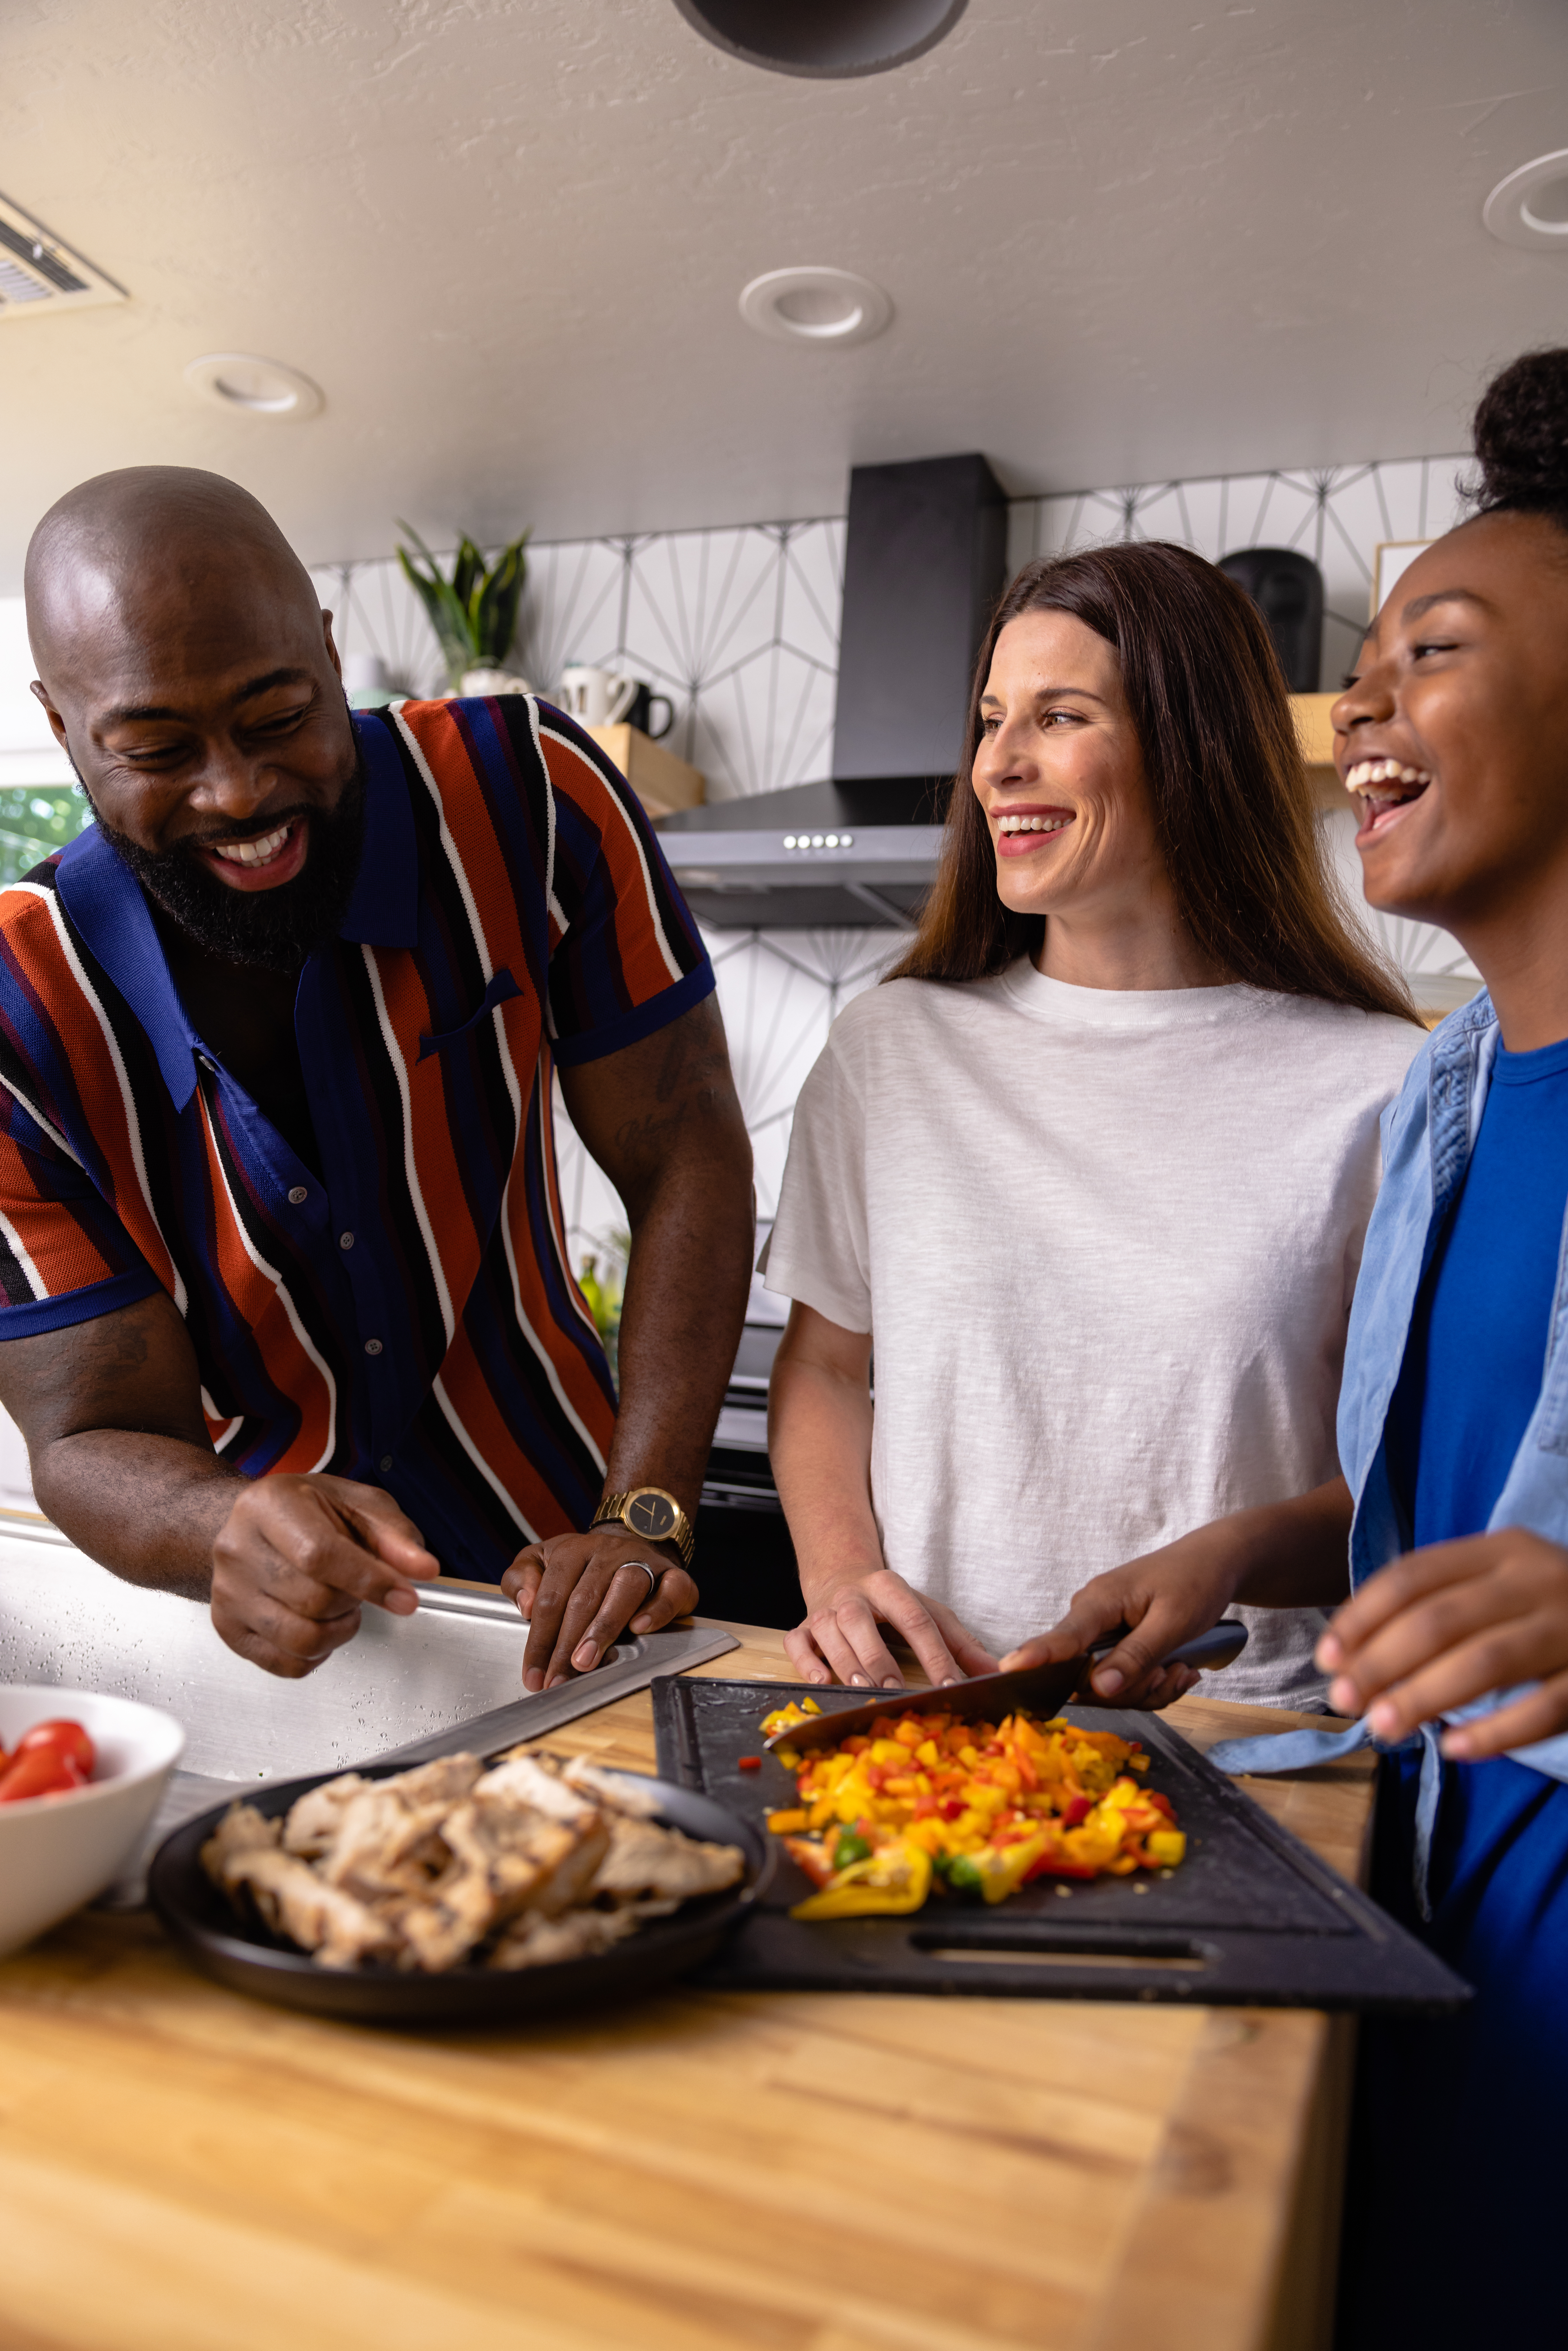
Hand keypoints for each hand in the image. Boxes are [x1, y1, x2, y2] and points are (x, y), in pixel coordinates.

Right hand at [210, 1475, 438, 1678]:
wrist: (256, 1524)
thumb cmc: (309, 1511)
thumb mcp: (359, 1505)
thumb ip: (395, 1536)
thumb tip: (424, 1569)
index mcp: (268, 1506)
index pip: (320, 1555)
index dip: (370, 1581)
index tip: (406, 1597)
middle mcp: (238, 1548)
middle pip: (314, 1600)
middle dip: (354, 1601)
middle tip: (357, 1585)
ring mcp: (228, 1592)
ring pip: (300, 1638)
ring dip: (339, 1630)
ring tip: (341, 1605)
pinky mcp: (227, 1627)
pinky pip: (284, 1664)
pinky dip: (316, 1655)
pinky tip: (321, 1626)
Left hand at [502, 1529, 697, 1689]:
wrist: (630, 1542)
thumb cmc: (580, 1565)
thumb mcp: (538, 1562)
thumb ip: (520, 1580)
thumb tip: (526, 1605)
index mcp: (572, 1550)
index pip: (550, 1597)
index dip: (540, 1640)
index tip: (534, 1674)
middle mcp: (608, 1552)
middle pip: (584, 1598)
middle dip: (567, 1643)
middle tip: (558, 1677)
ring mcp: (643, 1561)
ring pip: (625, 1589)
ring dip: (604, 1628)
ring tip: (586, 1661)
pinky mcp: (673, 1575)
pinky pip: (671, 1589)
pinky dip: (657, 1609)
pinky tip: (640, 1628)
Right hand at [784, 1566, 998, 1688]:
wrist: (841, 1577)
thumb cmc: (893, 1605)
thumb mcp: (930, 1614)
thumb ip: (961, 1643)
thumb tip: (995, 1671)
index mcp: (890, 1587)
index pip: (915, 1619)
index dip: (934, 1653)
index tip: (950, 1684)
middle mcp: (853, 1596)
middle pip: (862, 1622)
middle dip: (878, 1657)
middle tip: (893, 1688)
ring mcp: (825, 1610)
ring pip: (828, 1630)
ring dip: (844, 1660)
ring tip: (860, 1687)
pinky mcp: (802, 1627)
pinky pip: (797, 1642)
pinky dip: (806, 1662)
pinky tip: (820, 1681)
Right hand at [999, 1532, 1246, 1708]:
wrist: (1214, 1563)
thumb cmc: (1195, 1581)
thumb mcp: (1173, 1623)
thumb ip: (1136, 1656)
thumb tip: (1100, 1688)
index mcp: (1099, 1602)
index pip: (1061, 1637)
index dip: (1035, 1656)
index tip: (1008, 1669)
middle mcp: (1092, 1616)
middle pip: (1088, 1677)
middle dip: (1133, 1688)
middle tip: (1173, 1673)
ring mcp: (1103, 1631)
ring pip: (1110, 1685)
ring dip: (1150, 1687)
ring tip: (1181, 1667)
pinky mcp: (1116, 1641)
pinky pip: (1125, 1680)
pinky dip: (1154, 1683)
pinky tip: (1178, 1668)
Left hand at [1316, 1527, 1567, 1759]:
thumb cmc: (1554, 1606)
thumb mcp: (1503, 1583)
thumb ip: (1442, 1606)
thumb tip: (1356, 1655)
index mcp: (1502, 1549)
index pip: (1413, 1577)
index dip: (1362, 1617)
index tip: (1327, 1657)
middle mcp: (1536, 1577)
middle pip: (1439, 1620)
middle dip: (1382, 1662)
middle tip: (1343, 1700)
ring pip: (1486, 1662)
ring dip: (1426, 1697)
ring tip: (1384, 1728)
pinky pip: (1547, 1706)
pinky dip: (1498, 1731)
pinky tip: (1458, 1749)